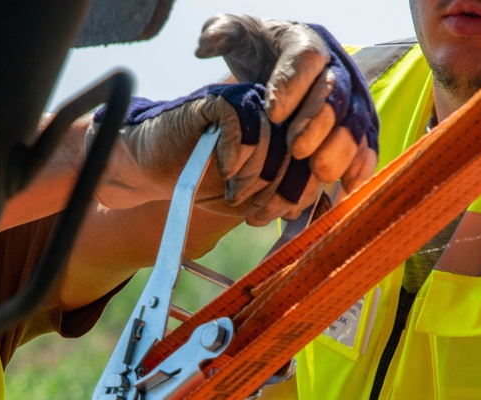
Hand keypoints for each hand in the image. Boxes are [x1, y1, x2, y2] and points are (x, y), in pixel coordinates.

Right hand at [90, 84, 323, 224]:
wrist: (157, 173)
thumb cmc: (206, 186)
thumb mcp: (252, 201)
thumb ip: (286, 200)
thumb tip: (324, 208)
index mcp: (288, 138)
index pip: (314, 162)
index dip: (298, 195)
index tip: (267, 216)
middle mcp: (273, 115)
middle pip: (297, 151)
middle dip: (277, 190)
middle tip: (253, 211)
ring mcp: (246, 103)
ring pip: (272, 138)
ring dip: (253, 175)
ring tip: (232, 193)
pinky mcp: (218, 101)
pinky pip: (240, 122)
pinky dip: (234, 152)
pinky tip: (223, 170)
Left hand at [197, 15, 378, 192]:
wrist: (277, 65)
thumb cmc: (255, 51)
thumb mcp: (234, 35)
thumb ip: (220, 34)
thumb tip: (206, 46)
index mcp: (304, 42)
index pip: (305, 59)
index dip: (292, 86)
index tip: (272, 113)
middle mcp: (334, 68)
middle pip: (335, 94)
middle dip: (318, 124)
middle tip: (297, 150)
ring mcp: (350, 98)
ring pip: (355, 122)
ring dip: (341, 150)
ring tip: (319, 173)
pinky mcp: (356, 125)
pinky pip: (366, 144)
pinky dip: (360, 165)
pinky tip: (348, 186)